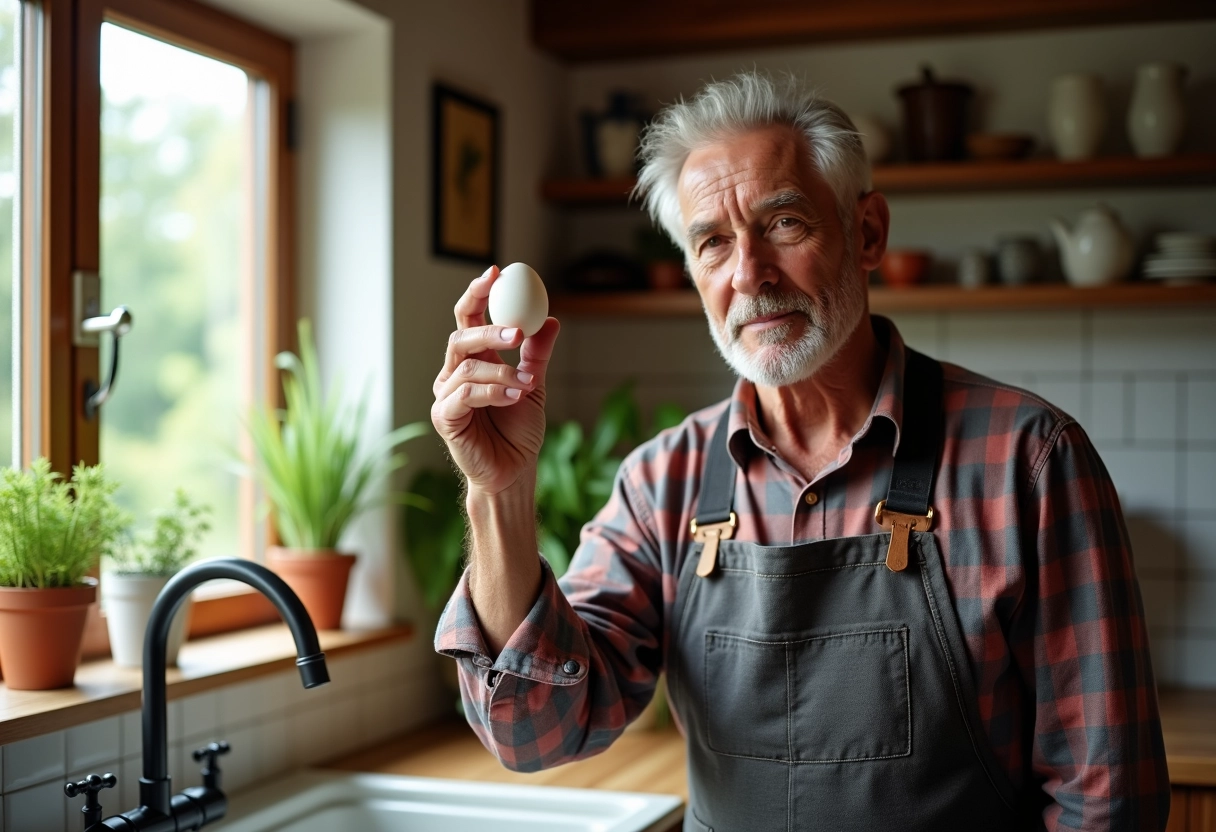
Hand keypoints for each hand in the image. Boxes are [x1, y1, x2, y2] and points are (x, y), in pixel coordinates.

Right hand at [432, 265, 559, 495]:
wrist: (513, 471)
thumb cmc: (518, 431)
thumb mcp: (534, 386)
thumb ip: (537, 354)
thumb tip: (550, 320)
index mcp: (474, 360)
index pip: (467, 318)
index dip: (477, 294)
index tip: (496, 272)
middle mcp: (454, 373)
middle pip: (461, 337)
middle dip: (490, 330)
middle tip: (517, 332)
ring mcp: (446, 395)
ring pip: (468, 367)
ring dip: (502, 372)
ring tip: (527, 386)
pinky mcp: (444, 416)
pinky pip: (465, 394)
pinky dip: (492, 392)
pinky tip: (514, 398)